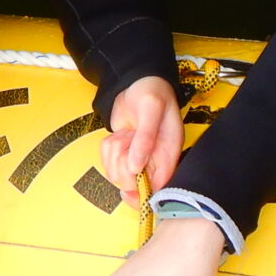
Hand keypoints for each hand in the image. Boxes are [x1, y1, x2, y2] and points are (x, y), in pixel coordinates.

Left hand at [97, 75, 183, 206]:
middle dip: (123, 165)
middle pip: (134, 183)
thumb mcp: (151, 109)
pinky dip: (107, 148)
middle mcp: (154, 159)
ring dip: (114, 152)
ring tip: (126, 133)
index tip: (128, 192)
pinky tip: (119, 134)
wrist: (136, 81)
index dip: (144, 194)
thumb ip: (146, 138)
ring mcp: (136, 157)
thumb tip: (137, 167)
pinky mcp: (122, 153)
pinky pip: (107, 161)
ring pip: (117, 172)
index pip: (160, 187)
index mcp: (169, 153)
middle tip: (127, 143)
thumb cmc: (152, 91)